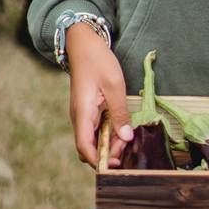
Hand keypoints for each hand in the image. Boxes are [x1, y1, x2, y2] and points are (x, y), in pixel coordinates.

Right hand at [66, 25, 132, 168]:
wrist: (83, 43)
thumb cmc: (97, 60)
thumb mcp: (114, 85)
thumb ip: (120, 112)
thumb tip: (126, 138)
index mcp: (82, 114)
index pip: (85, 148)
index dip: (100, 161)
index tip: (118, 165)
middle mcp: (79, 118)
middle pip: (89, 148)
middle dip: (108, 153)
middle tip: (128, 146)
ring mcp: (82, 115)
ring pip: (93, 139)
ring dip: (109, 143)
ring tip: (128, 137)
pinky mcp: (87, 110)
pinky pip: (95, 129)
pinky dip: (107, 133)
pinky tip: (121, 128)